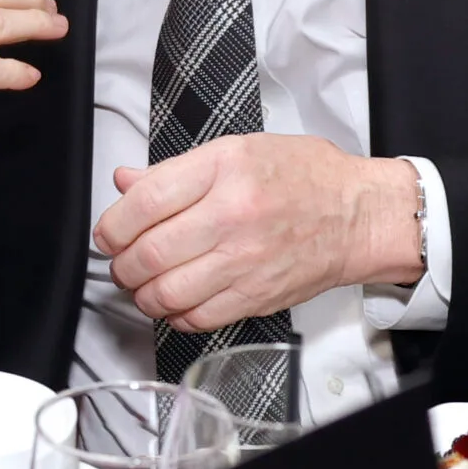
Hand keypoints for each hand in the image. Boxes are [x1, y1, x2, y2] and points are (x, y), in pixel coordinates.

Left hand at [96, 135, 420, 332]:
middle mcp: (233, 216)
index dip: (114, 223)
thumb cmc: (303, 177)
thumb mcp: (237, 150)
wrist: (358, 215)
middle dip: (121, 263)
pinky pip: (197, 318)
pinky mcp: (256, 297)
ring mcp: (245, 261)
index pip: (146, 201)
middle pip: (149, 252)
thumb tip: (125, 182)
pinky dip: (173, 315)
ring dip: (141, 293)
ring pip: (166, 292)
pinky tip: (174, 301)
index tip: (108, 232)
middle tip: (120, 261)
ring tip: (142, 284)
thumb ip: (175, 170)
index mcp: (224, 170)